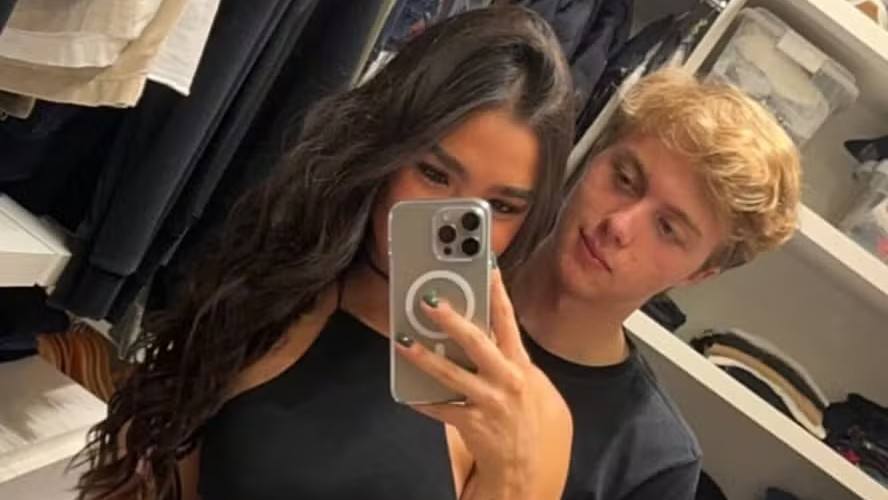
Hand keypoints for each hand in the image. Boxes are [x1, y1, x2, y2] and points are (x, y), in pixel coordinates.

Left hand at [394, 267, 572, 498]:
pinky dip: (422, 399)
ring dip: (424, 356)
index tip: (485, 269)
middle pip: (476, 341)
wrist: (526, 468)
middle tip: (428, 301)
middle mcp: (507, 380)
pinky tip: (406, 391)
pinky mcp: (473, 423)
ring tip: (403, 341)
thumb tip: (482, 331)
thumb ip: (509, 358)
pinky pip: (441, 408)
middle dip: (451, 320)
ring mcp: (489, 402)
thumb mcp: (530, 384)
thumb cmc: (526, 421)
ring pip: (451, 374)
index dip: (496, 292)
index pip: (508, 321)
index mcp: (520, 365)